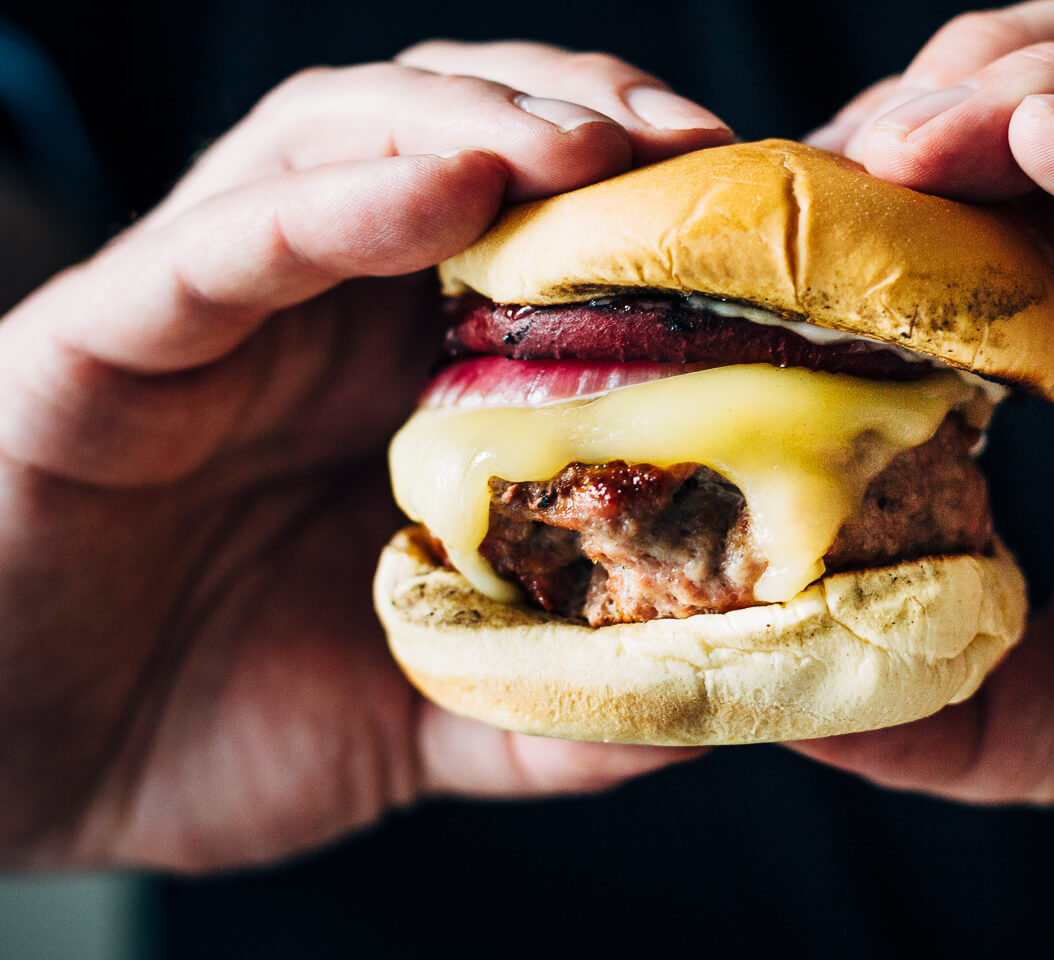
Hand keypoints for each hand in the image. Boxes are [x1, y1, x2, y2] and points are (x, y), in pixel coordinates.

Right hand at [0, 44, 730, 870]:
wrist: (11, 771)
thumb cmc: (206, 725)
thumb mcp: (416, 720)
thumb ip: (546, 707)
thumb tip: (706, 702)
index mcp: (395, 380)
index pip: (535, 236)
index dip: (646, 208)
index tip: (759, 222)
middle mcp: (314, 318)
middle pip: (454, 140)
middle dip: (581, 117)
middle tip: (700, 145)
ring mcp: (211, 314)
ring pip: (338, 145)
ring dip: (472, 121)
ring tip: (588, 146)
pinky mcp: (104, 340)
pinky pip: (217, 244)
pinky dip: (332, 203)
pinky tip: (445, 182)